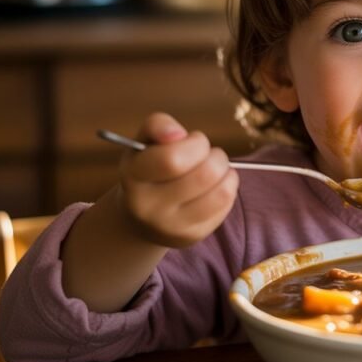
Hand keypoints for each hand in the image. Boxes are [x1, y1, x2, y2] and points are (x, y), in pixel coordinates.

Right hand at [118, 112, 238, 247]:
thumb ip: (158, 125)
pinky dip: (227, 189)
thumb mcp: (144, 142)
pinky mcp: (192, 236)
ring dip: (226, 172)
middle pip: (205, 174)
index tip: (194, 140)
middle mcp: (149, 207)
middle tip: (208, 155)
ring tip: (214, 169)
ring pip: (222, 192)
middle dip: (216, 156)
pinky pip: (226, 206)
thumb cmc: (148, 169)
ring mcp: (171, 226)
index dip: (196, 143)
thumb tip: (178, 134)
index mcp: (134, 177)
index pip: (173, 159)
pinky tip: (213, 187)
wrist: (139, 216)